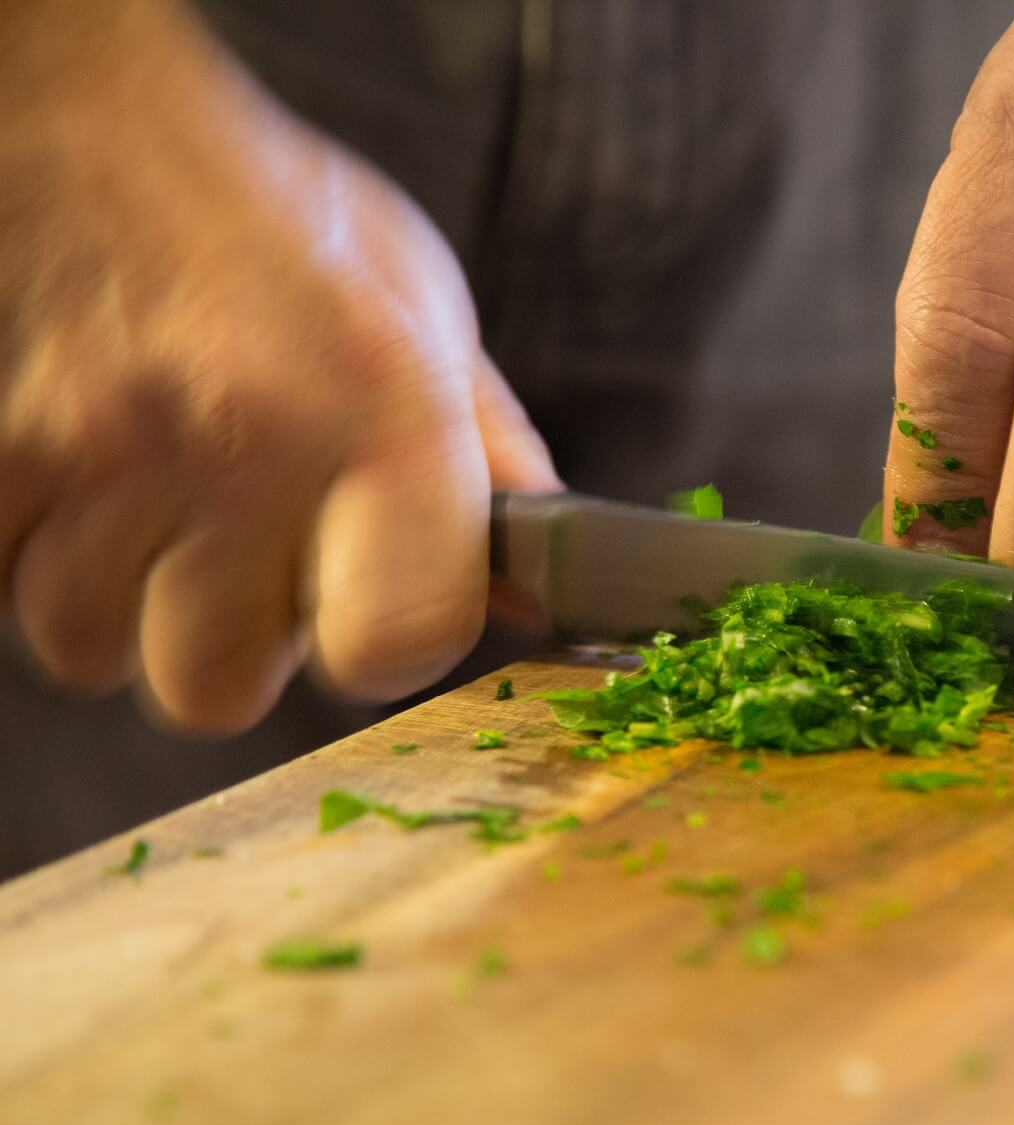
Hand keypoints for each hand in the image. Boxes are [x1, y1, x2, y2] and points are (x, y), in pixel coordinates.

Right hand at [0, 1, 556, 731]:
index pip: (394, 643)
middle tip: (255, 550)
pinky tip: (100, 488)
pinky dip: (43, 560)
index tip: (380, 603)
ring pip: (96, 647)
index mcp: (382, 415)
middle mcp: (243, 441)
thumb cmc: (285, 224)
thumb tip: (536, 592)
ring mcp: (102, 449)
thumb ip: (488, 461)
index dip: (389, 645)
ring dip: (129, 603)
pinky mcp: (0, 451)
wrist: (108, 126)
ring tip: (170, 506)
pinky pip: (7, 590)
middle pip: (217, 686)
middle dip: (237, 641)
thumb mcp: (426, 315)